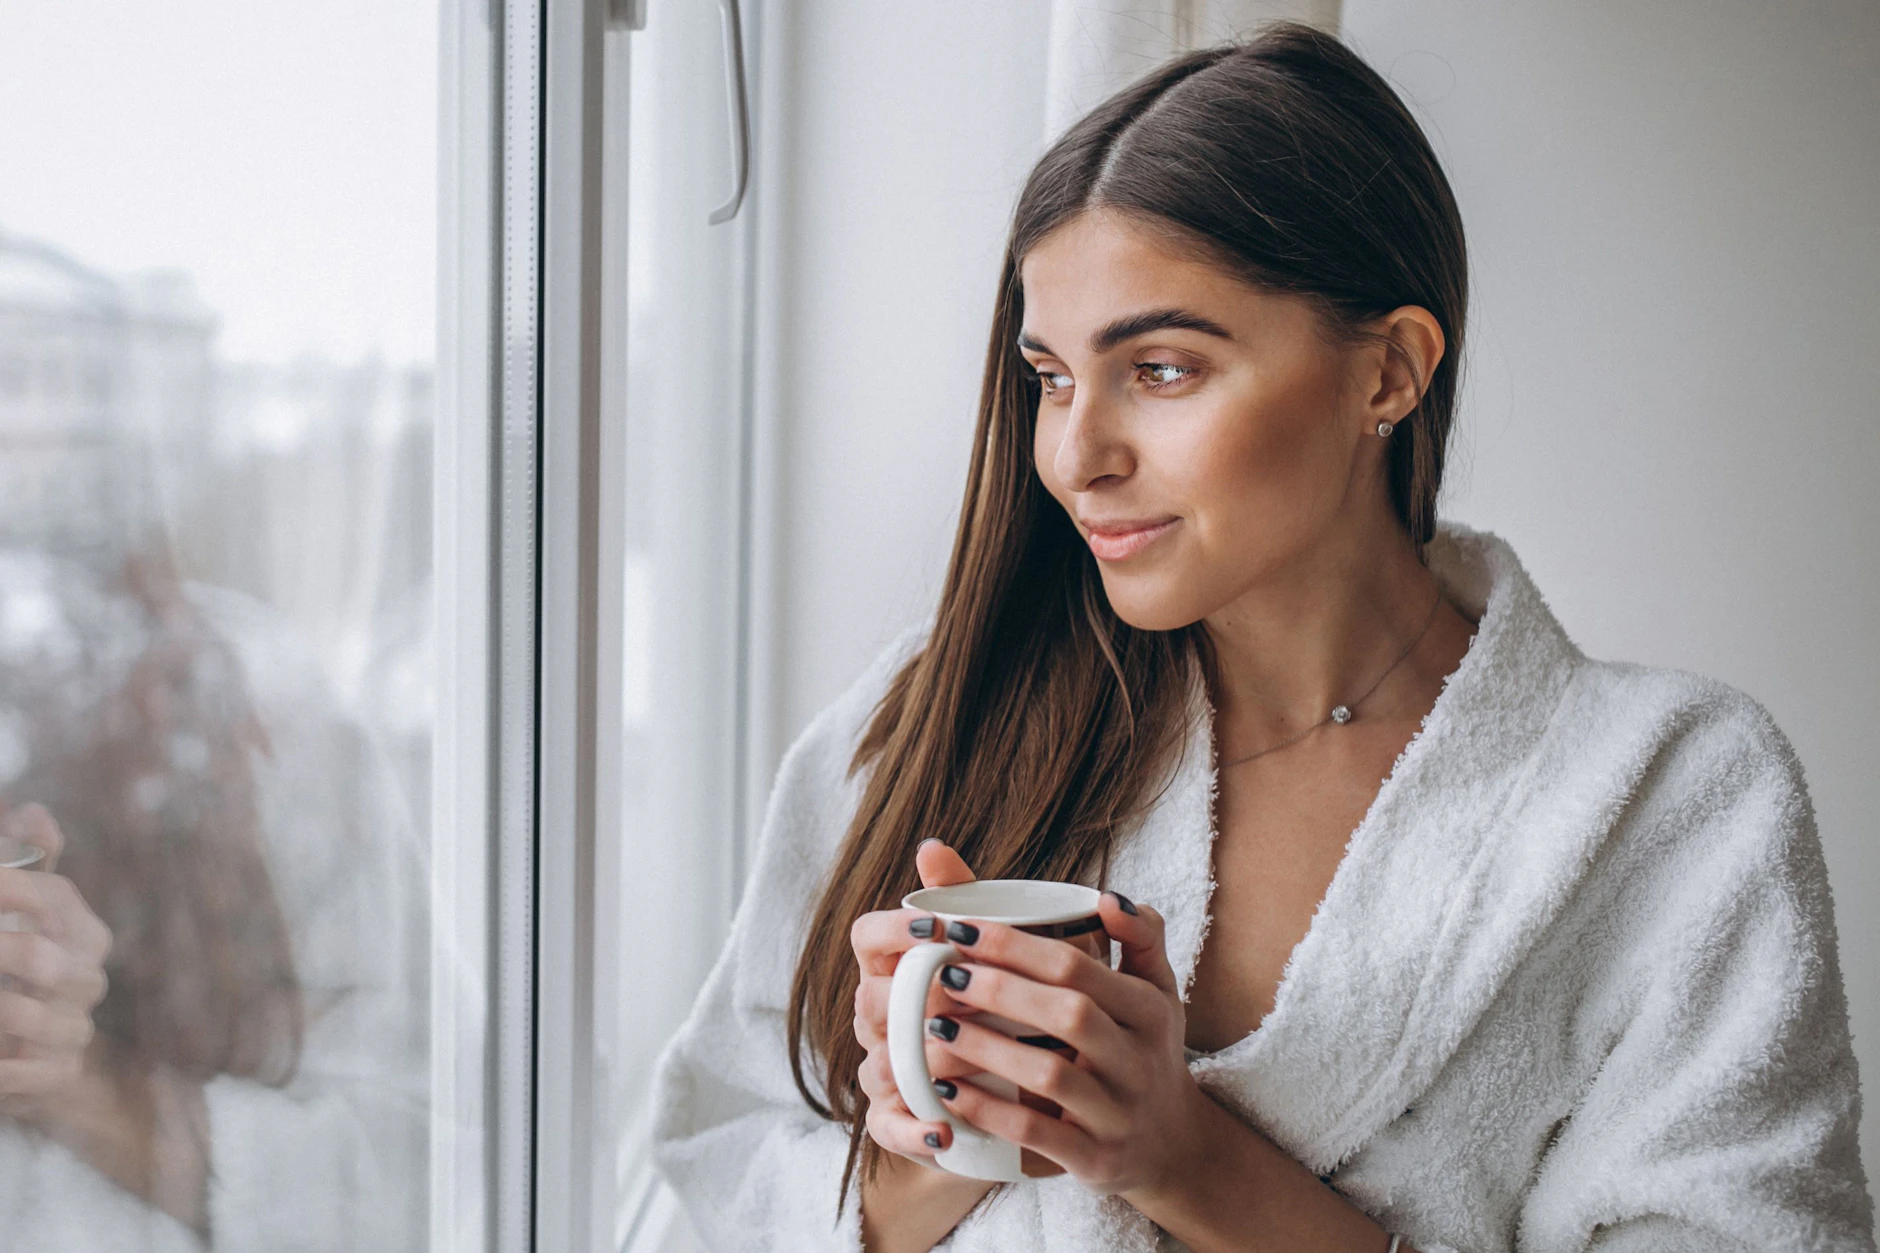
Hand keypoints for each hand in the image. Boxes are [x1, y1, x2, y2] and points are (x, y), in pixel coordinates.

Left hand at [0, 804, 112, 1115]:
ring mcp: (78, 1025)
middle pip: (36, 955)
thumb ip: (30, 861)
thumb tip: (34, 810)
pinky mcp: (63, 1071)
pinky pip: (29, 1072)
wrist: (29, 1048)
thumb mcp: (27, 910)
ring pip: (25, 1016)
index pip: (51, 896)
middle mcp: (89, 974)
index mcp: (84, 929)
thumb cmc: (19, 960)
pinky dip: (0, 1069)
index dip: (6, 887)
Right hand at [849, 839, 989, 1165]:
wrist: (1031, 1087)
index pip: (866, 937)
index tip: (939, 928)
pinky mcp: (897, 1121)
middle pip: (870, 1000)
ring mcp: (884, 1070)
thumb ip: (968, 902)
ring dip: (925, 1061)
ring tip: (974, 1061)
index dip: (893, 930)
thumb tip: (931, 846)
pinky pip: (888, 1129)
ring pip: (881, 1063)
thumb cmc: (1016, 1003)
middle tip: (968, 993)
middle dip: (917, 997)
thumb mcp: (1004, 952)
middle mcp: (879, 1017)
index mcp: (896, 967)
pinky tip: (946, 1132)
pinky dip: (913, 1132)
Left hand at [919, 891, 1209, 1196]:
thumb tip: (1107, 896)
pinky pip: (1037, 1135)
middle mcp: (1141, 1061)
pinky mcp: (1095, 1160)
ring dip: (988, 1048)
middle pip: (1070, 1016)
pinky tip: (946, 1090)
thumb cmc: (1144, 1047)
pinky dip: (989, 1111)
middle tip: (942, 973)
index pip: (1079, 968)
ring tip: (934, 1026)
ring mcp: (1119, 1114)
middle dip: (1001, 990)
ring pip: (1051, 1077)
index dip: (1016, 945)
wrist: (1171, 1143)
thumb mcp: (1156, 990)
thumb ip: (1137, 936)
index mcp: (1150, 1010)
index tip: (959, 928)